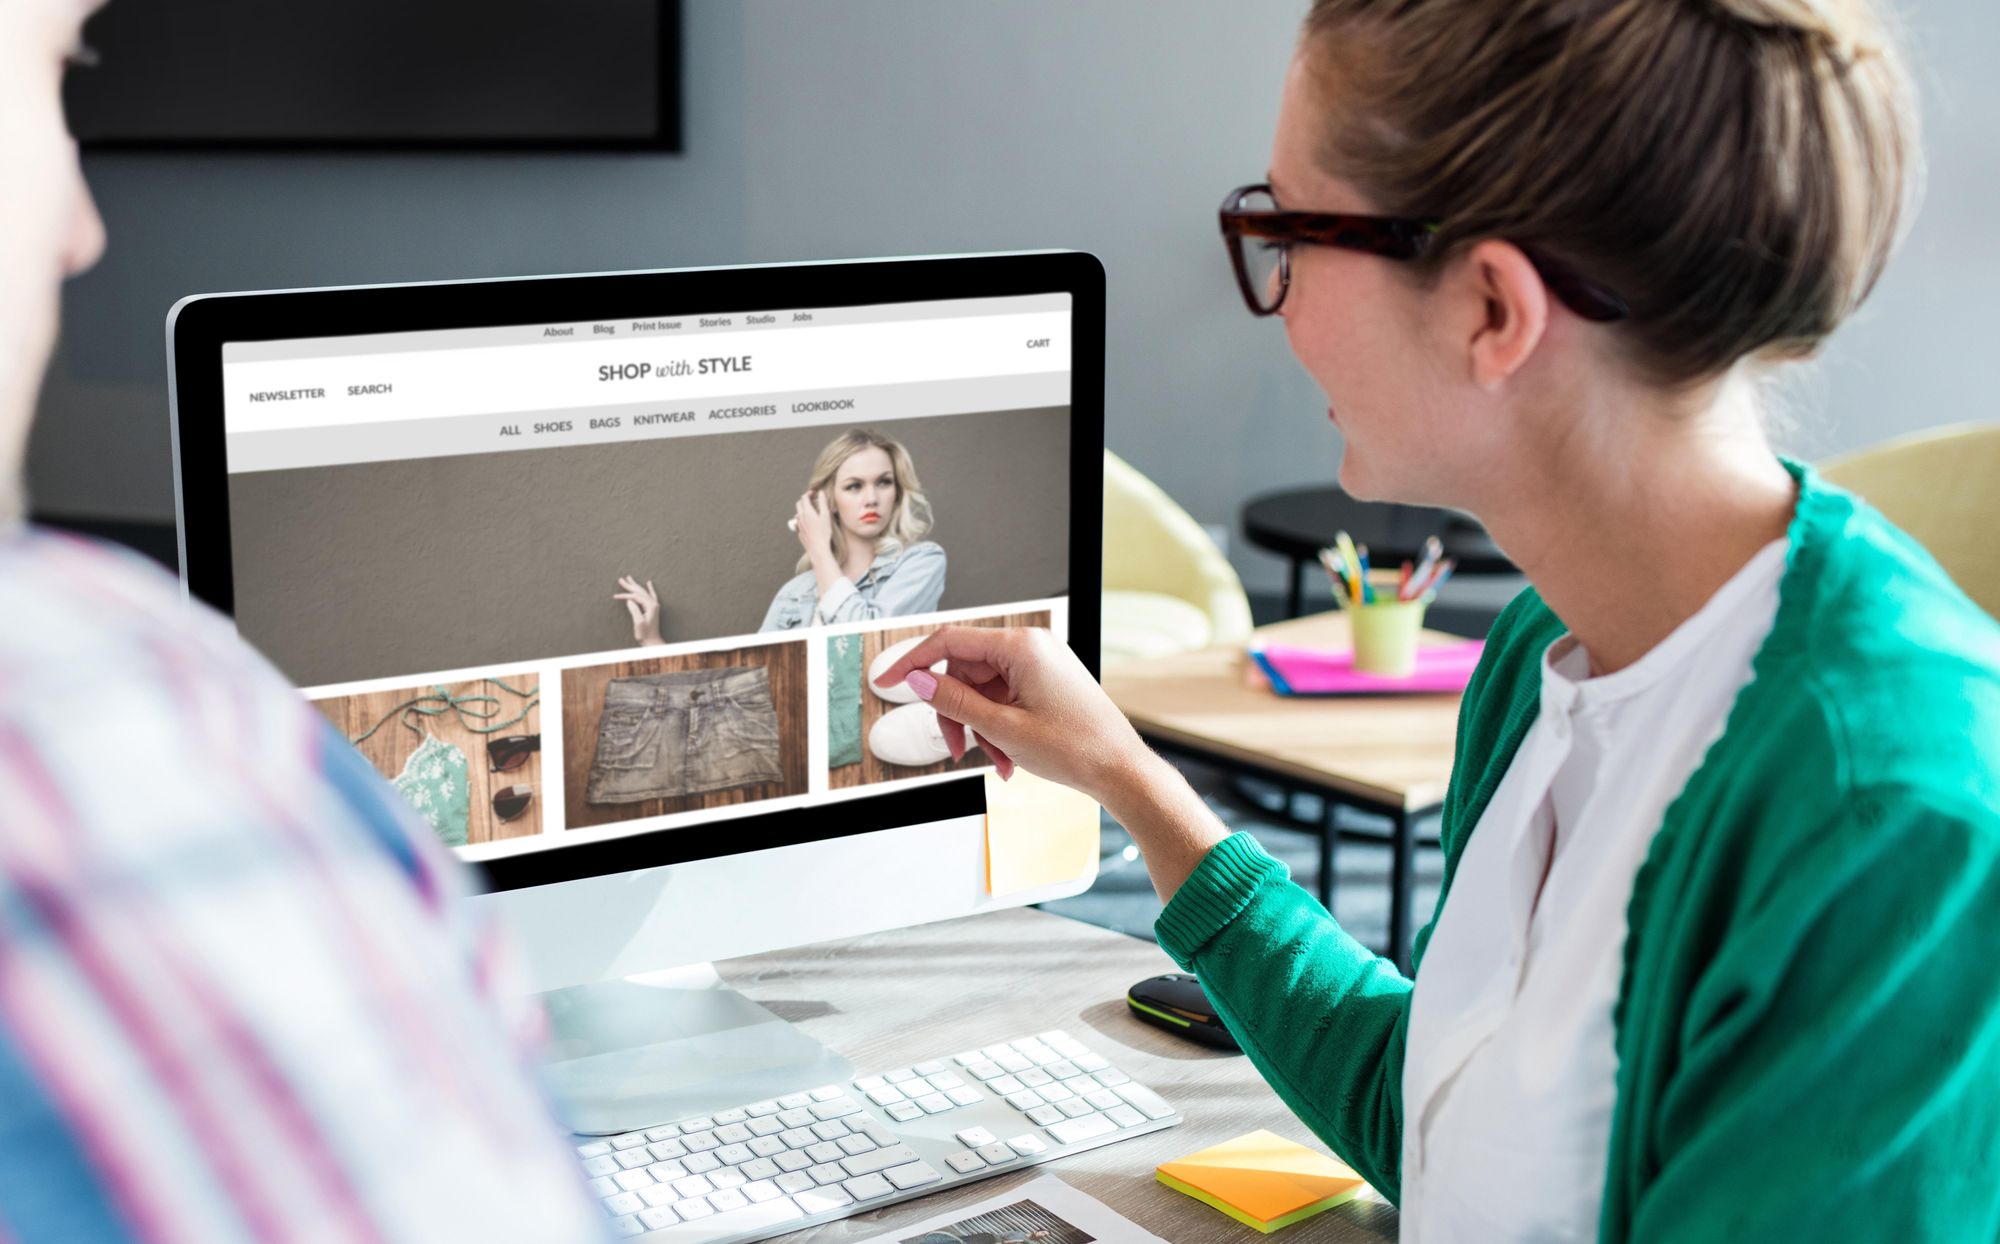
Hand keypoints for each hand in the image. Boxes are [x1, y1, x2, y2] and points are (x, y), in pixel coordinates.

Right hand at [613, 575, 663, 645]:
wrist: (652, 641)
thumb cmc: (645, 634)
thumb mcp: (638, 622)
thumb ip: (634, 610)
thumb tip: (629, 600)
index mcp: (650, 606)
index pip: (635, 596)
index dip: (624, 595)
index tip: (615, 596)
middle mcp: (653, 603)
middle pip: (639, 591)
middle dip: (629, 585)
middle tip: (620, 579)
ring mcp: (654, 605)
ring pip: (644, 591)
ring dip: (636, 585)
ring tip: (629, 578)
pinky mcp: (653, 608)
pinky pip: (651, 595)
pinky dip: (650, 588)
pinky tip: (649, 583)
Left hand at [793, 489, 835, 560]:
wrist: (818, 548)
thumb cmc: (823, 532)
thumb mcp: (826, 516)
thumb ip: (823, 503)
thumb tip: (821, 493)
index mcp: (807, 512)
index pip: (804, 498)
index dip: (809, 493)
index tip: (814, 493)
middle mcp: (800, 517)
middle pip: (798, 504)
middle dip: (804, 500)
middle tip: (812, 500)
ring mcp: (798, 525)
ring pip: (798, 513)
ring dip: (803, 510)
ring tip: (812, 511)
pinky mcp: (799, 532)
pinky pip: (799, 522)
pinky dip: (803, 519)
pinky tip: (810, 523)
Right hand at [872, 625, 1151, 799]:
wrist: (1122, 770)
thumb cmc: (1077, 748)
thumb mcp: (1003, 728)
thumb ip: (955, 701)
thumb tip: (917, 680)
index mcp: (1022, 646)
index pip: (949, 641)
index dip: (912, 662)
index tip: (885, 681)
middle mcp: (1031, 646)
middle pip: (965, 671)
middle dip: (957, 713)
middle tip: (958, 750)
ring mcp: (1040, 664)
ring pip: (983, 690)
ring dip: (981, 728)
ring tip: (998, 763)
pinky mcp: (1046, 682)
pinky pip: (1005, 698)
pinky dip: (999, 728)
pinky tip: (1008, 759)